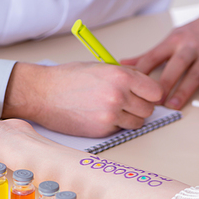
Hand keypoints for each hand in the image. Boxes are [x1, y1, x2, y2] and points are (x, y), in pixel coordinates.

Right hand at [2, 61, 162, 137]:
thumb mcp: (101, 67)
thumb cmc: (68, 78)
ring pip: (138, 123)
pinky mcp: (102, 130)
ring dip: (130, 119)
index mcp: (121, 75)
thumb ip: (125, 76)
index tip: (145, 96)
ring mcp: (110, 115)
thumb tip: (145, 86)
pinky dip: (115, 126)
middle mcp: (119, 95)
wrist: (42, 93)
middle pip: (149, 109)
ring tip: (113, 110)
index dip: (151, 94)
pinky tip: (99, 116)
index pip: (155, 92)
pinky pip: (120, 131)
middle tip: (128, 103)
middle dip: (141, 107)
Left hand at [121, 1, 198, 109]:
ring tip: (173, 105)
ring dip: (184, 91)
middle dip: (165, 83)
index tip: (134, 87)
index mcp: (174, 41)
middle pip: (176, 65)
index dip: (143, 72)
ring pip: (195, 74)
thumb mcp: (170, 39)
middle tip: (155, 100)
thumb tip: (124, 64)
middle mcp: (189, 47)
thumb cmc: (194, 33)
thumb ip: (149, 55)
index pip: (154, 56)